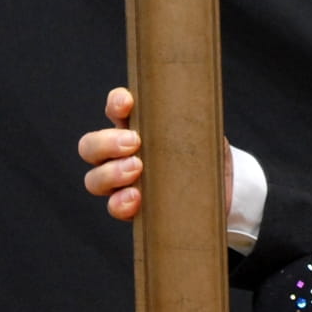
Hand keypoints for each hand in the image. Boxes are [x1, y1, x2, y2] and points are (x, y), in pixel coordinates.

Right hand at [77, 86, 232, 220]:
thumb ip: (195, 121)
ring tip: (136, 170)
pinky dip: (120, 203)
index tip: (127, 104)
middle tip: (134, 143)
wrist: (221, 192)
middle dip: (106, 142)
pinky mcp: (133, 208)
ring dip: (110, 173)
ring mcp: (123, 183)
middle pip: (90, 146)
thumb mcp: (205, 133)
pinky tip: (135, 199)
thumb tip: (194, 108)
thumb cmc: (206, 156)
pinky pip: (114, 207)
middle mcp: (122, 154)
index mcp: (138, 127)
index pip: (116, 108)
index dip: (115, 103)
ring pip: (94, 179)